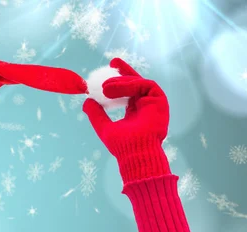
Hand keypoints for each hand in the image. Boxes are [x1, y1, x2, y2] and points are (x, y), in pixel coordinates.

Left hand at [82, 58, 171, 182]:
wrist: (135, 153)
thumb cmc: (121, 146)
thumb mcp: (104, 127)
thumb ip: (96, 114)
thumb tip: (87, 101)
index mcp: (134, 111)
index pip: (127, 91)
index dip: (120, 78)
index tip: (110, 67)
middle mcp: (145, 105)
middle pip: (136, 82)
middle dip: (125, 71)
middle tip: (113, 62)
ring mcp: (153, 103)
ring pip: (139, 83)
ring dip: (122, 81)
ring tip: (105, 87)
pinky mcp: (160, 101)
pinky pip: (146, 85)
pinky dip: (132, 84)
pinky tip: (117, 88)